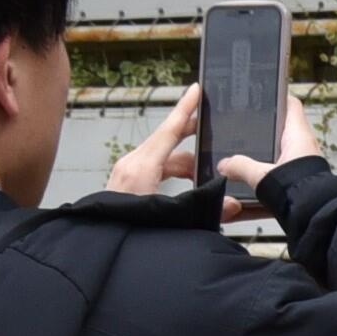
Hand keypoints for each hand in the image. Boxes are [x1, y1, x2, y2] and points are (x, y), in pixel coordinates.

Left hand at [108, 87, 246, 220]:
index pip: (169, 130)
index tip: (196, 90)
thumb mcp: (173, 216)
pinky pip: (154, 167)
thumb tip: (233, 204)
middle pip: (167, 140)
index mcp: (142, 168)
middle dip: (193, 136)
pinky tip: (187, 184)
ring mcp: (126, 173)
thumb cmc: (130, 230)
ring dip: (185, 162)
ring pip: (162, 157)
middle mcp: (132, 165)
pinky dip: (173, 171)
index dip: (185, 109)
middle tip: (215, 129)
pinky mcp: (125, 183)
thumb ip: (206, 207)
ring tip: (206, 171)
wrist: (103, 245)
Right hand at [215, 92, 321, 217]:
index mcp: (298, 136)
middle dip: (262, 133)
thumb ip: (241, 167)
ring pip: (279, 157)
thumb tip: (224, 164)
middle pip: (281, 132)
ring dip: (262, 161)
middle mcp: (303, 148)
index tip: (265, 92)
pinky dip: (264, 184)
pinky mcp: (299, 183)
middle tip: (241, 130)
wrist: (316, 215)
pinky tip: (247, 194)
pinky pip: (279, 179)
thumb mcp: (262, 175)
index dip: (279, 96)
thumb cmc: (300, 190)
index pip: (291, 105)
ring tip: (239, 162)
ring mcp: (302, 166)